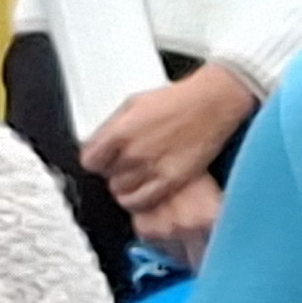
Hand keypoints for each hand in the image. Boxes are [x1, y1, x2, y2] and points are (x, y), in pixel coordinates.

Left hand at [94, 58, 265, 254]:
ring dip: (126, 185)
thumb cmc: (177, 100)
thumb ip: (113, 126)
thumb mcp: (134, 103)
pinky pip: (141, 202)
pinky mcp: (170, 181)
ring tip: (137, 174)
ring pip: (121, 191)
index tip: (102, 158)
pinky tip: (143, 189)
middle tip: (126, 163)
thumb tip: (100, 141)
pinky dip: (138, 199)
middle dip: (114, 171)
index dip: (96, 159)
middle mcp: (133, 152)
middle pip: (107, 177)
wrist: (211, 105)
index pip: (90, 160)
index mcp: (120, 131)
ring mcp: (151, 169)